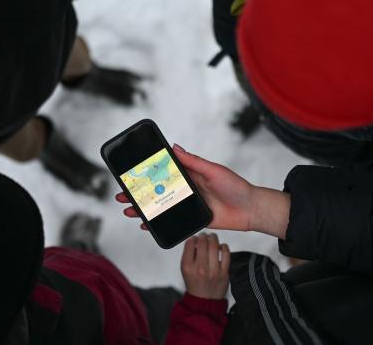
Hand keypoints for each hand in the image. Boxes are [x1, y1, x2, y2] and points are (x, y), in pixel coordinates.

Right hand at [116, 144, 256, 231]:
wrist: (250, 209)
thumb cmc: (235, 186)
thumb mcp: (213, 170)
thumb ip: (193, 161)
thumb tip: (174, 146)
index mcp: (190, 175)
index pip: (163, 172)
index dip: (146, 174)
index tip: (130, 173)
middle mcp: (186, 189)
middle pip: (157, 191)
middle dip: (138, 193)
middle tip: (122, 195)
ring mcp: (188, 205)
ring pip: (160, 207)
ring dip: (143, 209)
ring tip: (128, 211)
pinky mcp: (192, 220)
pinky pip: (171, 222)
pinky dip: (157, 224)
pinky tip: (145, 226)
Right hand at [181, 233, 229, 299]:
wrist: (204, 301)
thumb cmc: (195, 285)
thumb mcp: (185, 270)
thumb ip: (189, 255)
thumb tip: (196, 241)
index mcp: (188, 266)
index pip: (190, 243)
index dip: (193, 238)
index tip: (195, 239)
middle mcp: (200, 268)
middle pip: (203, 242)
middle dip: (203, 236)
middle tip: (204, 236)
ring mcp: (213, 270)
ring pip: (214, 245)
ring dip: (213, 238)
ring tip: (212, 238)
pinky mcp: (224, 272)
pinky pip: (226, 253)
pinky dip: (224, 247)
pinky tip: (221, 247)